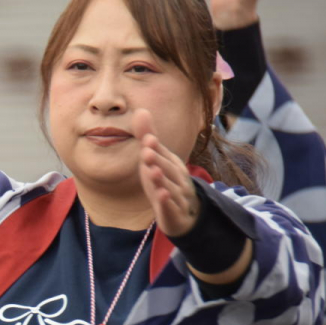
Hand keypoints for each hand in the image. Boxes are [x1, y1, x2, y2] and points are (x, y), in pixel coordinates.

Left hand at [134, 109, 199, 236]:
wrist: (184, 214)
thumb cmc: (165, 181)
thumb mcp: (155, 160)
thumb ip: (148, 138)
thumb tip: (140, 110)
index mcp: (172, 164)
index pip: (163, 154)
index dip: (155, 147)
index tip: (146, 139)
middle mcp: (178, 178)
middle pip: (168, 169)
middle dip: (158, 160)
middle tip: (146, 152)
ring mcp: (178, 196)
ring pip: (170, 187)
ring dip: (162, 180)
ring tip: (152, 171)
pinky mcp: (174, 212)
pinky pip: (171, 206)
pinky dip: (167, 201)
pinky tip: (162, 195)